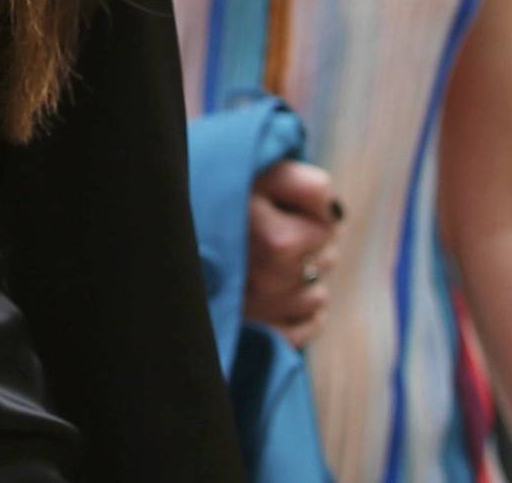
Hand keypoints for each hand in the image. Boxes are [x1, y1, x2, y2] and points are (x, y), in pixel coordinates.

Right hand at [245, 157, 343, 346]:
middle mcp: (269, 286)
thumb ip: (312, 187)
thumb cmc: (227, 194)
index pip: (329, 230)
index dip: (313, 213)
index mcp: (276, 243)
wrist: (174, 228)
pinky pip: (304, 332)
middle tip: (275, 231)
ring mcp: (262, 317)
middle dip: (311, 245)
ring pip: (316, 297)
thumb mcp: (269, 172)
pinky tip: (284, 295)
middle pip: (325, 263)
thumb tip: (337, 217)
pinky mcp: (256, 339)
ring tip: (271, 260)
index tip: (284, 205)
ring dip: (305, 279)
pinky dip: (303, 316)